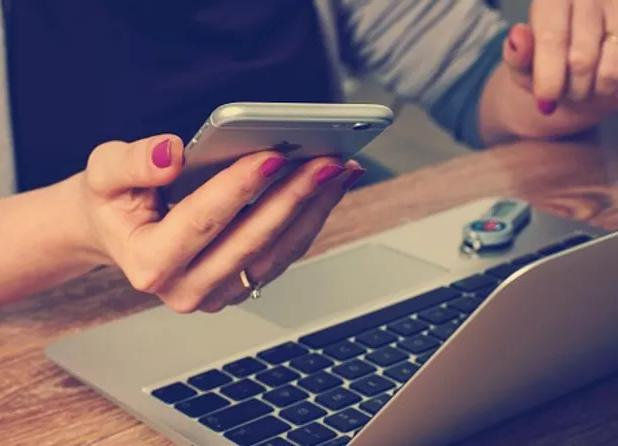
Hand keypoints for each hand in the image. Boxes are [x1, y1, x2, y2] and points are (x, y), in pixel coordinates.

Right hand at [79, 135, 364, 312]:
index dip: (240, 187)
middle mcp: (186, 289)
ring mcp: (218, 292)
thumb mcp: (104, 173)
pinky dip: (310, 220)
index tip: (274, 154)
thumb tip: (171, 154)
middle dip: (293, 196)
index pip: (203, 221)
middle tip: (327, 161)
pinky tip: (328, 189)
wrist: (120, 232)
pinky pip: (283, 255)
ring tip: (340, 170)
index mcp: (149, 263)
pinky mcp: (241, 285)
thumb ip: (131, 163)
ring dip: (313, 209)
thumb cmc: (113, 202)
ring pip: (277, 252)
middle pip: (252, 240)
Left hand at [503, 0, 617, 114]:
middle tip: (562, 93)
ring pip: (609, 70)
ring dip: (592, 90)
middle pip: (581, 59)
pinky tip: (600, 77)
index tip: (545, 103)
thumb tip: (518, 35)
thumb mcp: (523, 64)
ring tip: (581, 86)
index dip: (548, 76)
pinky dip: (610, 86)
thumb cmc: (546, 63)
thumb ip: (517, 55)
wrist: (580, 66)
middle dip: (570, 89)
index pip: (553, 39)